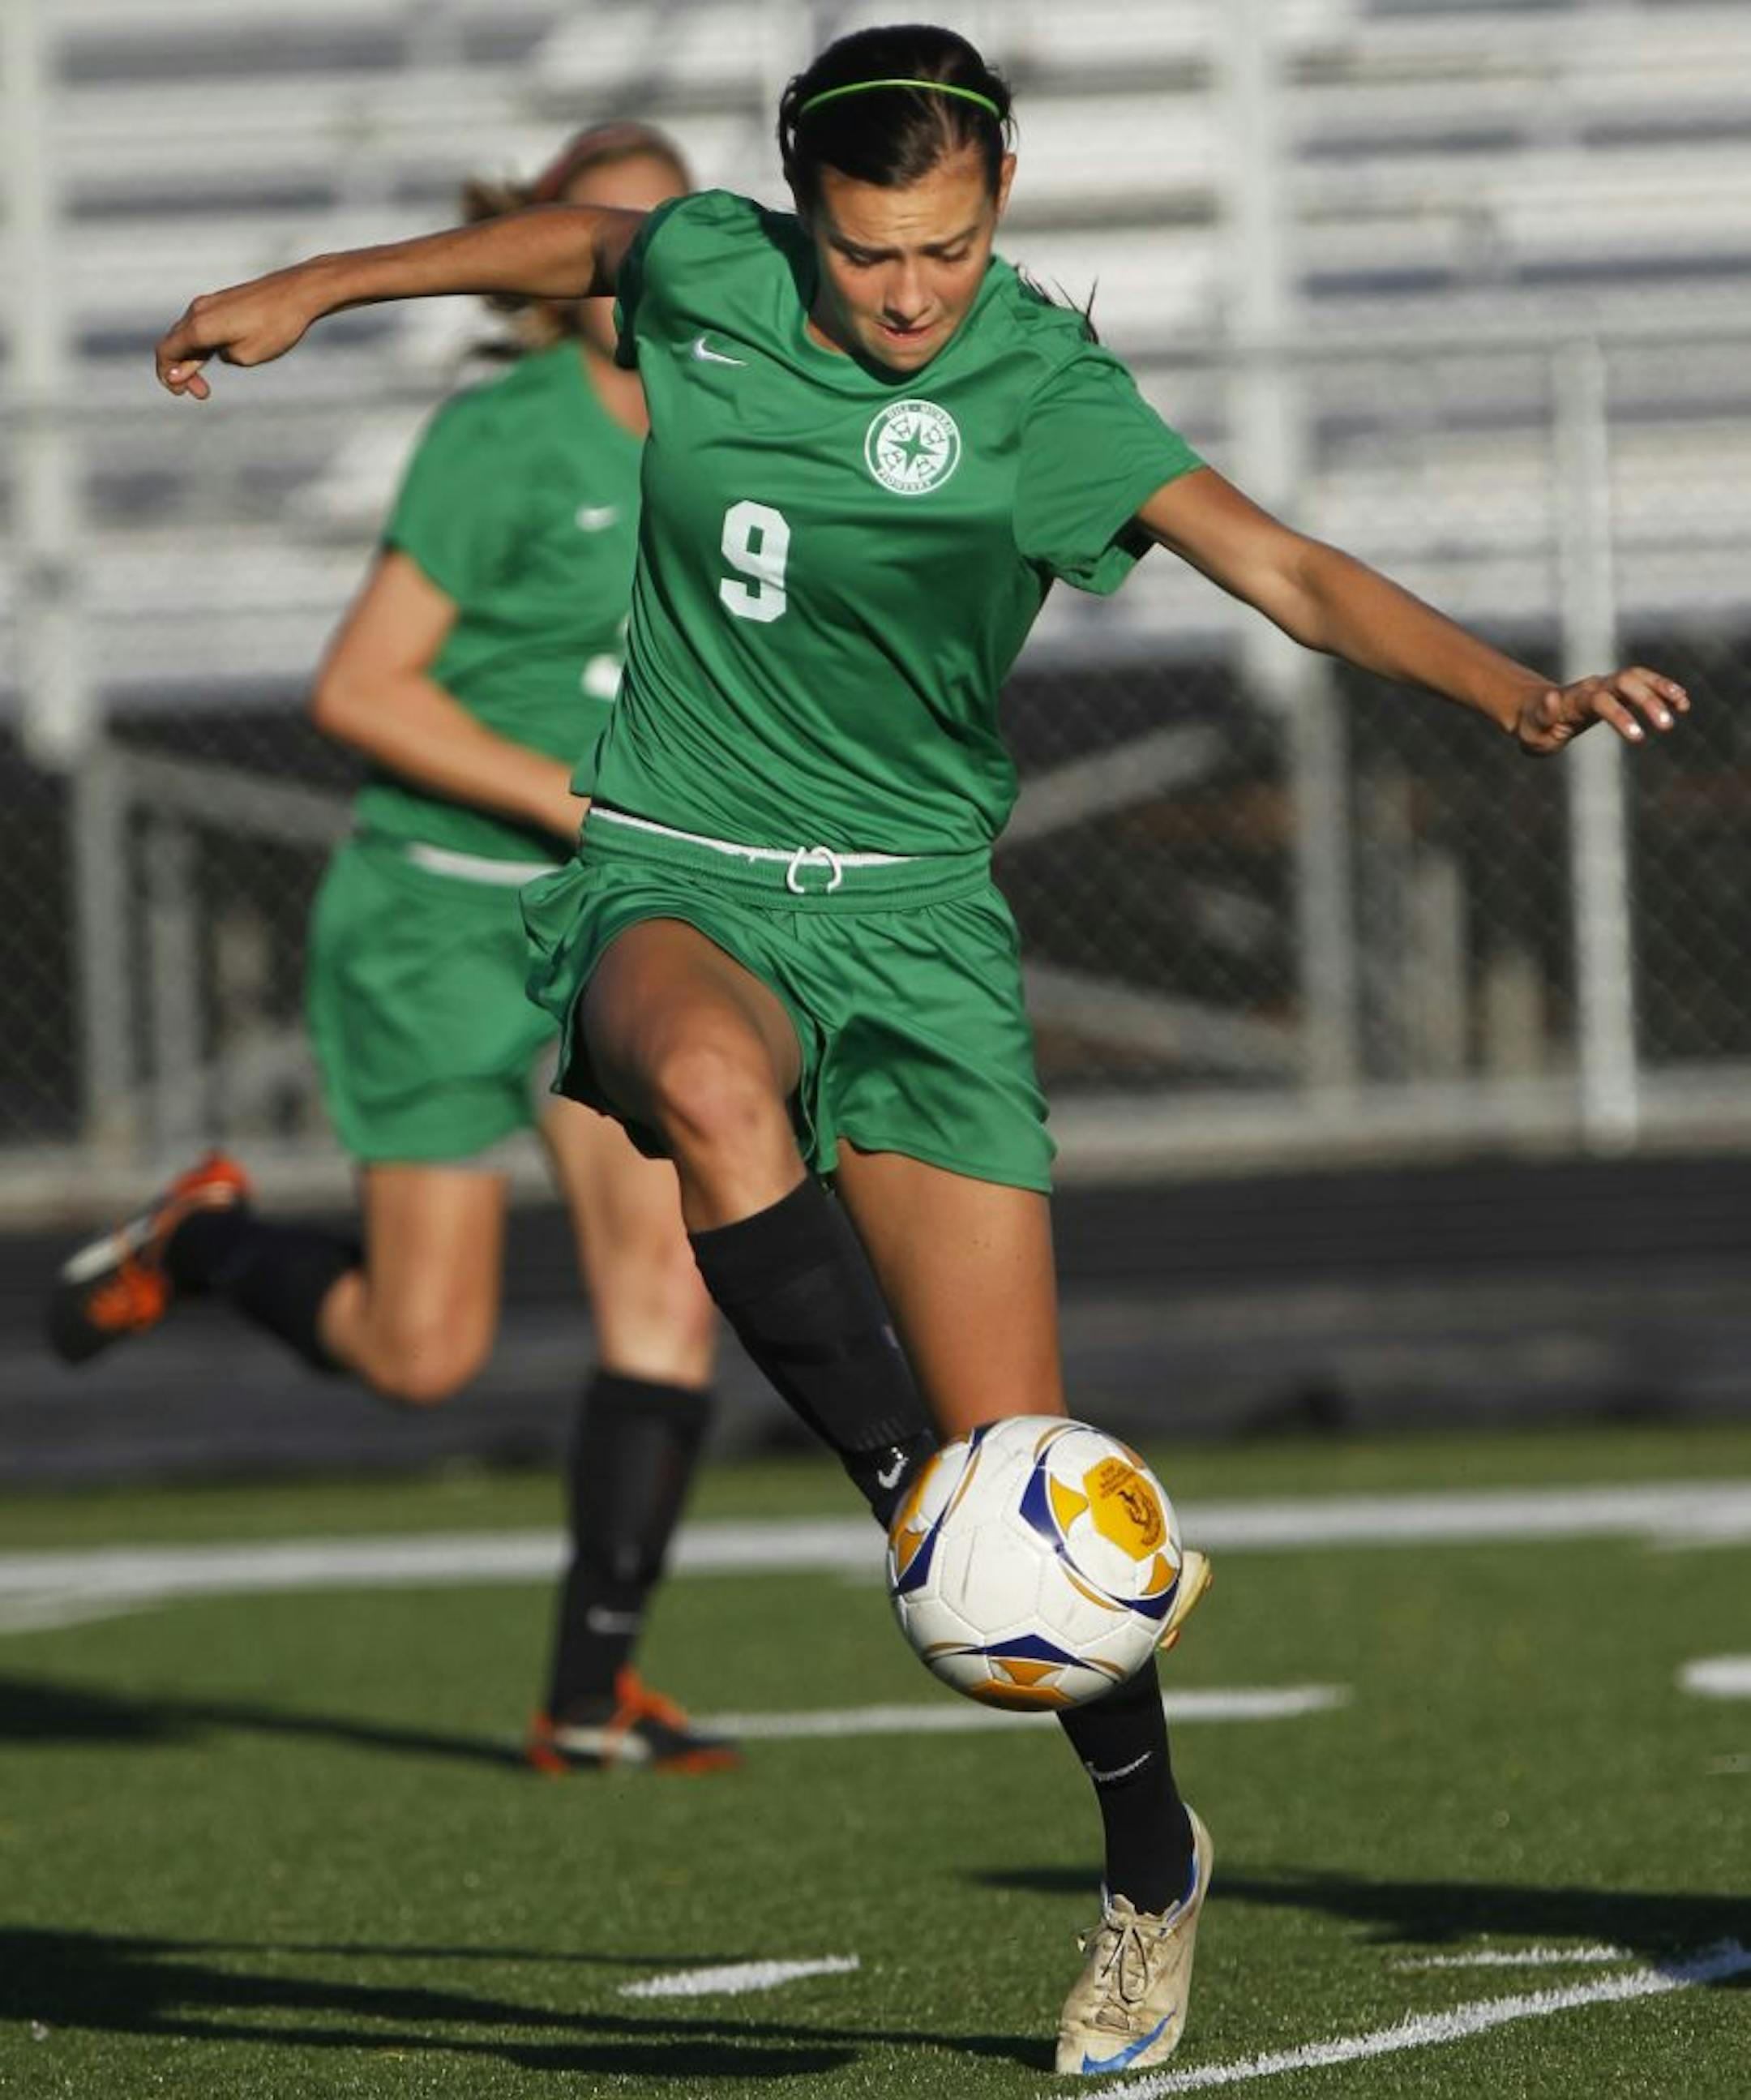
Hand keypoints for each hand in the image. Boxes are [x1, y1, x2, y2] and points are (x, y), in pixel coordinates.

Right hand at [154, 263, 330, 398]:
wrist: (297, 293)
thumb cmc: (275, 327)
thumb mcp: (245, 356)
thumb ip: (219, 358)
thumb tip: (208, 355)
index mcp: (199, 327)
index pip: (166, 351)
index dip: (166, 375)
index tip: (182, 393)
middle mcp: (198, 311)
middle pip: (174, 343)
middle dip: (181, 371)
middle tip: (202, 393)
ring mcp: (208, 304)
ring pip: (188, 335)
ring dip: (193, 360)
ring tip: (208, 382)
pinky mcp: (221, 302)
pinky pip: (201, 326)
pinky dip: (202, 345)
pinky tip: (218, 357)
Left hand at [1514, 668, 1689, 755]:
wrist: (1534, 710)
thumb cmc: (1533, 727)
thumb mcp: (1531, 730)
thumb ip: (1543, 716)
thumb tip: (1551, 697)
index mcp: (1574, 700)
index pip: (1601, 702)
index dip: (1620, 716)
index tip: (1638, 737)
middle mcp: (1593, 686)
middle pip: (1625, 683)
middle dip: (1647, 701)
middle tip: (1666, 726)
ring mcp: (1606, 685)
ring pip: (1638, 678)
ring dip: (1661, 689)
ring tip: (1683, 706)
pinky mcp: (1617, 690)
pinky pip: (1643, 683)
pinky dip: (1663, 689)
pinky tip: (1682, 702)